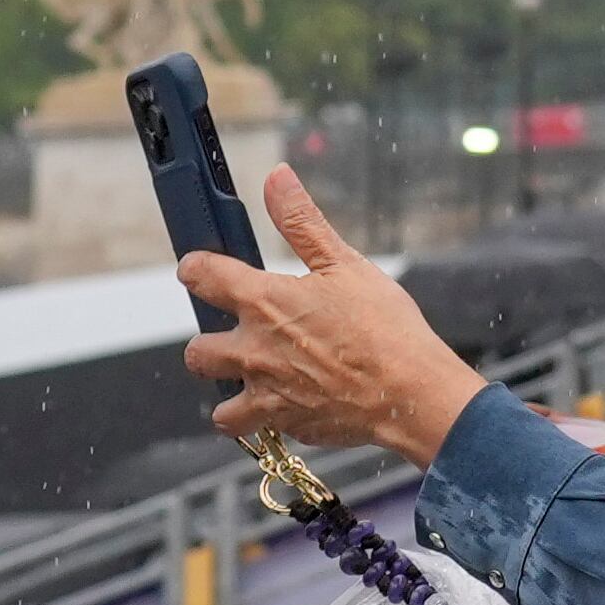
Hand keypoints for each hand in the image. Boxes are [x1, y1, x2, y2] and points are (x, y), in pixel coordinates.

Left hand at [184, 169, 488, 463]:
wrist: (408, 391)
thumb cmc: (383, 326)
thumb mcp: (346, 264)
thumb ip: (303, 223)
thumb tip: (277, 178)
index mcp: (263, 302)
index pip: (201, 277)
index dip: (196, 268)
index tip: (200, 269)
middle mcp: (251, 349)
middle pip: (196, 350)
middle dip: (211, 341)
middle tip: (245, 334)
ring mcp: (263, 392)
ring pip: (216, 399)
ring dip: (230, 386)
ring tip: (260, 375)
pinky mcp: (281, 424)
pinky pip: (253, 425)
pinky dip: (264, 415)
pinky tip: (291, 400)